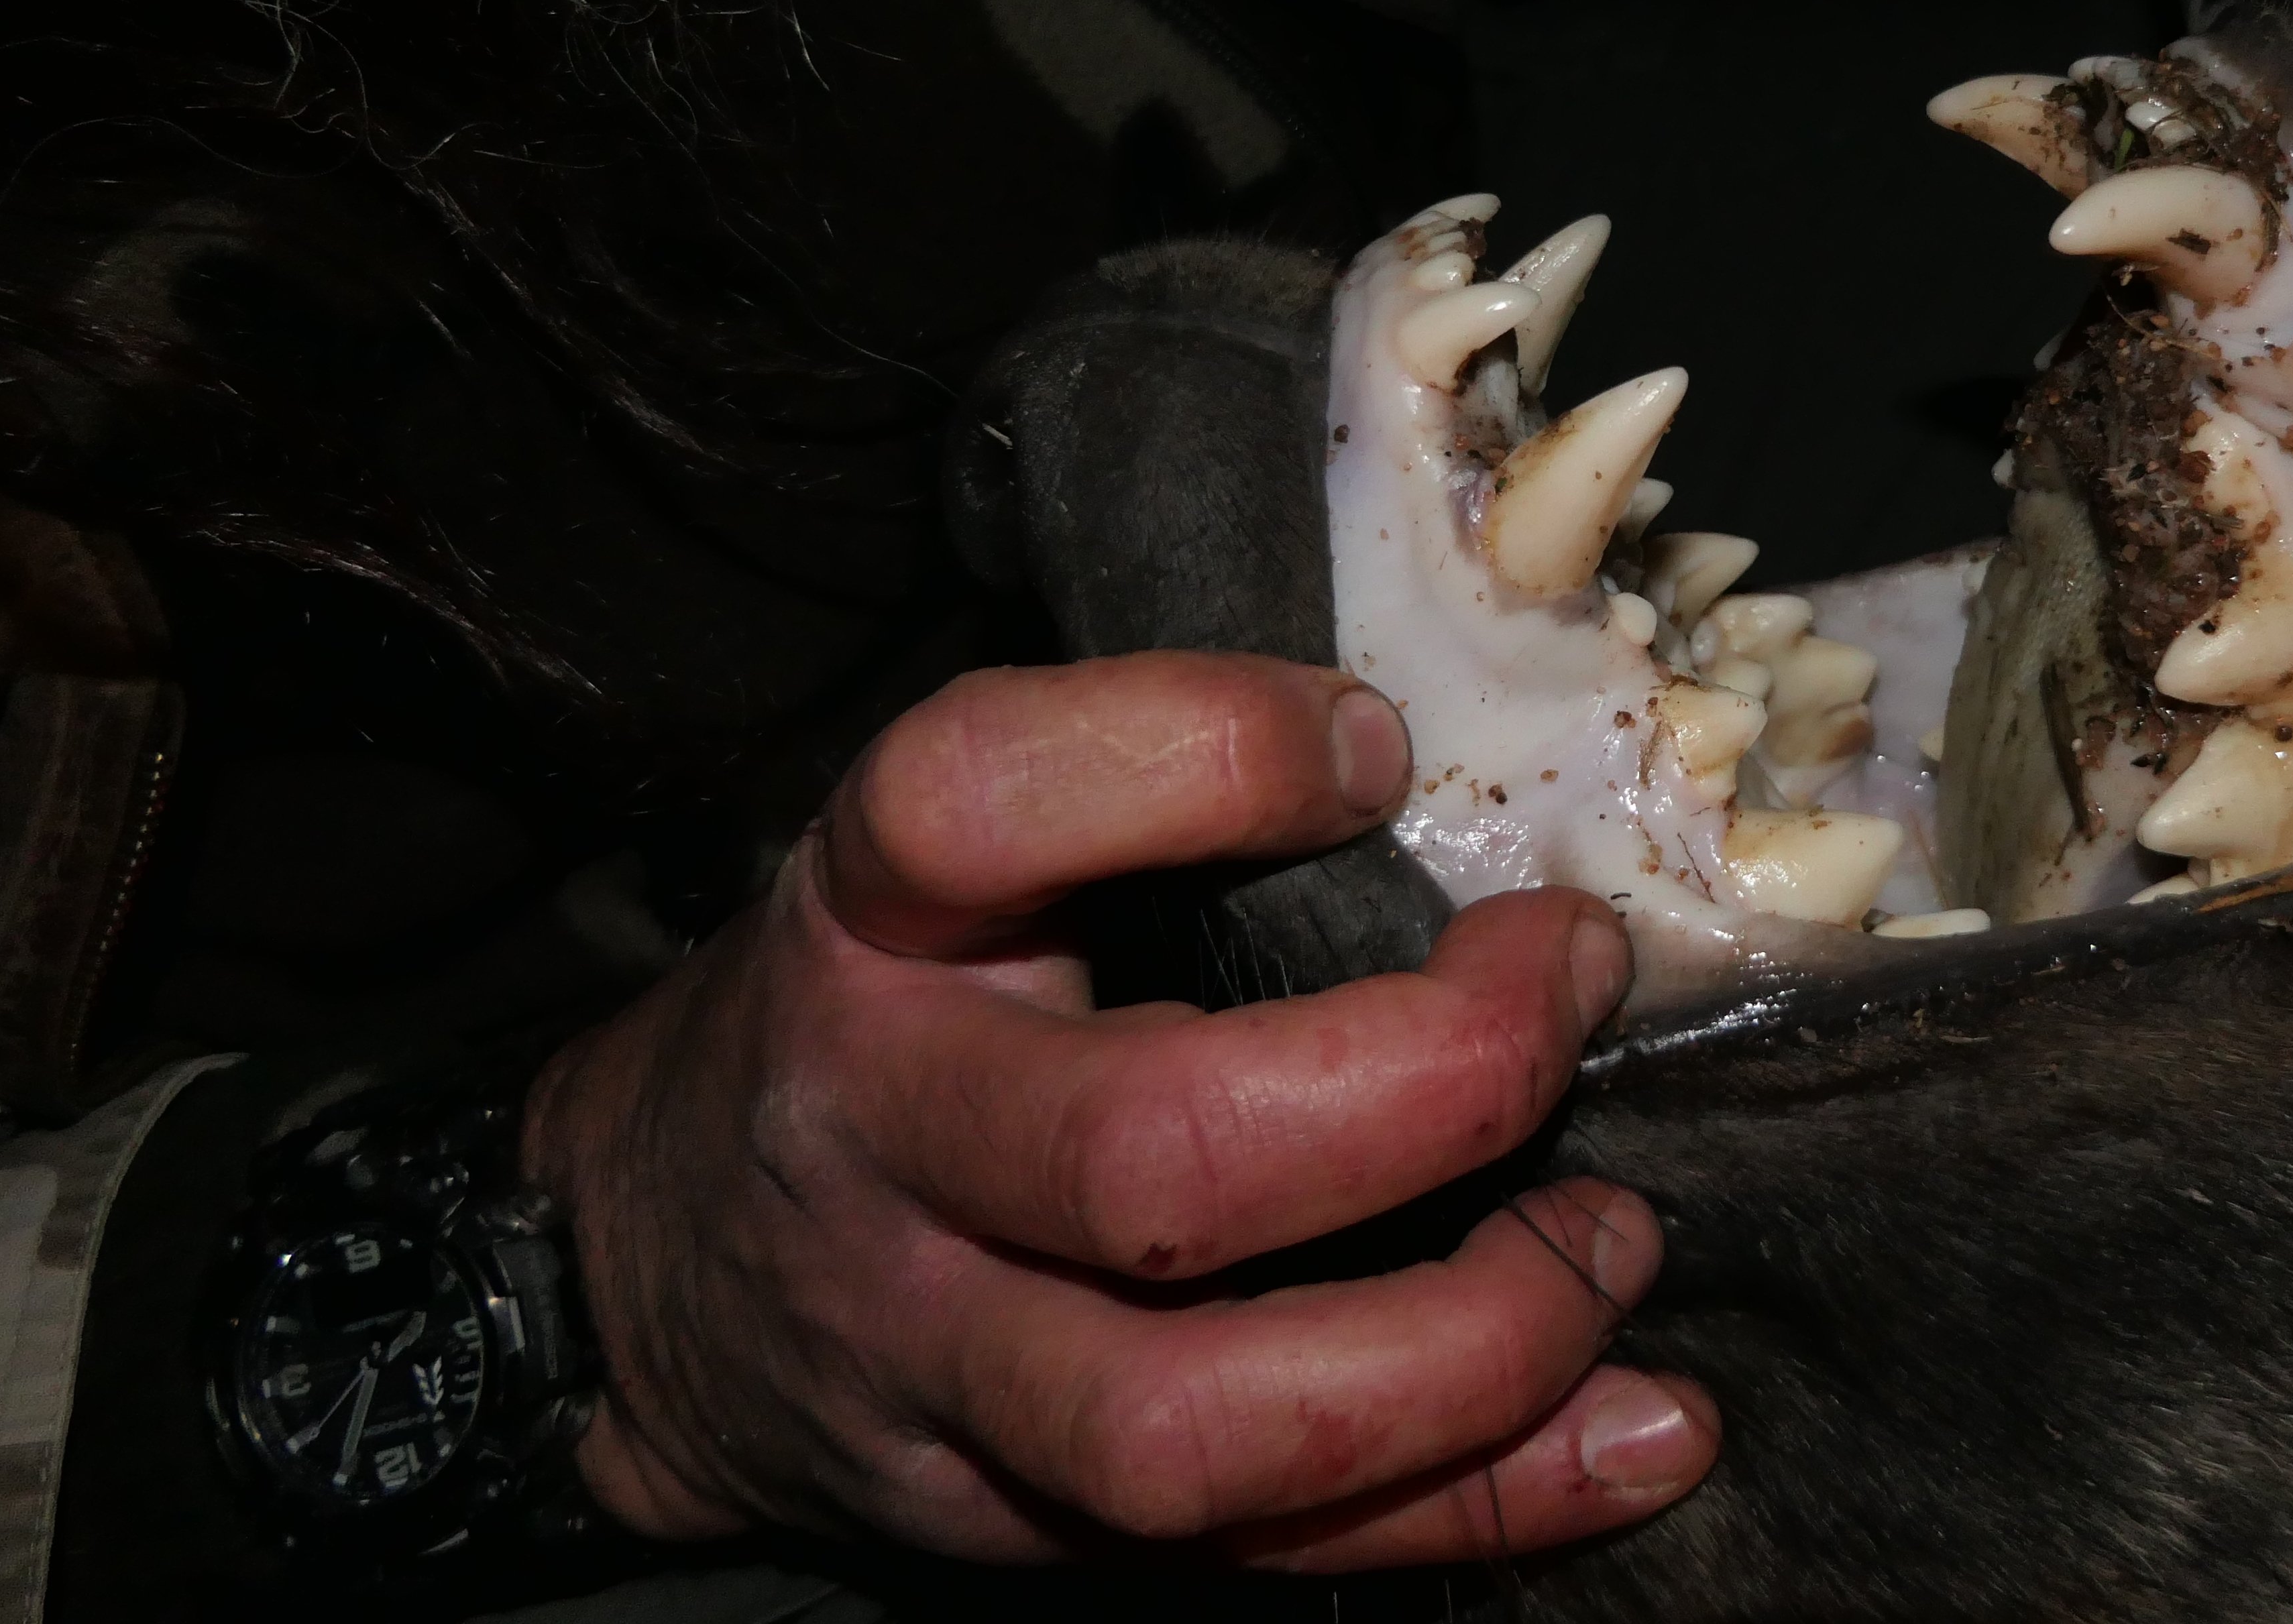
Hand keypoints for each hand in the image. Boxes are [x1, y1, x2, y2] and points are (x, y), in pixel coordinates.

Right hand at [523, 651, 1717, 1565]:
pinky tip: (1647, 1434)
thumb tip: (1451, 776)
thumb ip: (1145, 804)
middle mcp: (881, 1142)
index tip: (1375, 749)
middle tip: (1571, 994)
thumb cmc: (882, 1007)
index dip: (1203, 753)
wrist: (645, 1261)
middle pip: (1145, 1159)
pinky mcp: (1007, 1520)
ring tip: (1610, 1246)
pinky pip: (1264, 1549)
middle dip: (1428, 1088)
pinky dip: (1488, 1504)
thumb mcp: (947, 857)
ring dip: (1466, 1350)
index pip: (975, 803)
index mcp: (868, 925)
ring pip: (1190, 1422)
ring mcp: (934, 1361)